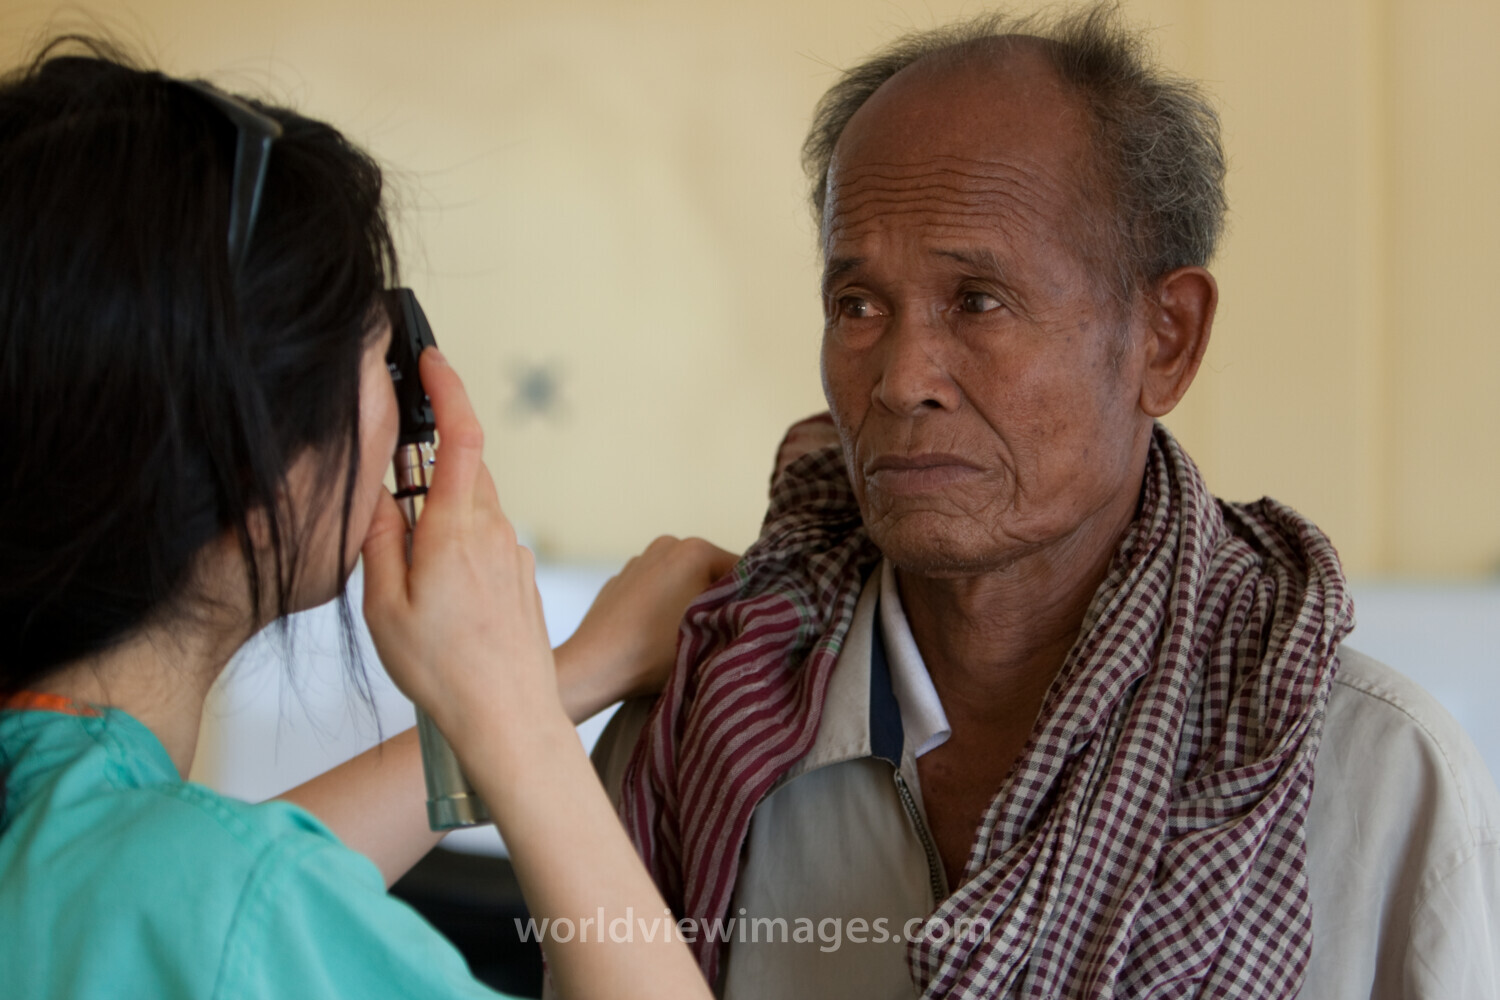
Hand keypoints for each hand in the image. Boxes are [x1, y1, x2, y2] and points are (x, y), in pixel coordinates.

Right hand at [361, 348, 562, 746]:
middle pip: (463, 471)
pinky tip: (438, 597)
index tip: (433, 360)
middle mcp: (494, 531)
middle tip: (389, 493)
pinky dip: (457, 547)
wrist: (507, 718)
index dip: (448, 389)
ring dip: (440, 517)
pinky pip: (484, 542)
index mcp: (457, 528)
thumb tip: (375, 496)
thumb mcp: (384, 605)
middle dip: (427, 467)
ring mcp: (512, 553)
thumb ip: (378, 540)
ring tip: (408, 571)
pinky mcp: (519, 577)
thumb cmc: (446, 671)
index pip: (460, 435)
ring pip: (472, 509)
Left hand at [555, 536, 737, 720]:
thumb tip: (756, 609)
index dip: (751, 601)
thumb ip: (740, 613)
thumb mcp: (712, 633)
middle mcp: (667, 545)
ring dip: (689, 603)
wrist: (594, 666)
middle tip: (717, 635)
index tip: (747, 626)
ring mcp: (639, 561)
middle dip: (717, 601)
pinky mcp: (620, 580)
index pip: (743, 571)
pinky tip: (656, 635)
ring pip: (681, 581)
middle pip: (711, 574)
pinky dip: (661, 606)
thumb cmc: (653, 651)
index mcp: (694, 550)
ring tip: (685, 638)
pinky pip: (654, 590)